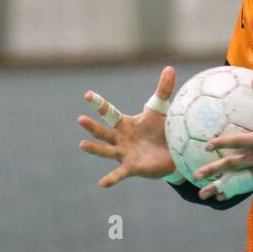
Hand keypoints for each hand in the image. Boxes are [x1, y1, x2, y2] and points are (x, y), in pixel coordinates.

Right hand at [78, 66, 178, 187]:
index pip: (109, 112)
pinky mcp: (131, 168)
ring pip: (106, 151)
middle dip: (92, 126)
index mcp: (124, 124)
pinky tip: (102, 183)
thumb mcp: (161, 110)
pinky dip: (111, 179)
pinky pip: (119, 174)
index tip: (87, 95)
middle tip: (81, 119)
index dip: (98, 103)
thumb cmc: (161, 130)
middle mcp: (119, 139)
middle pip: (103, 131)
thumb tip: (169, 67)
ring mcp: (123, 154)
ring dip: (94, 148)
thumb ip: (163, 90)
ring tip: (83, 145)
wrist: (171, 154)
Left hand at [192, 77, 252, 200]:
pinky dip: (233, 190)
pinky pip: (248, 186)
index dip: (222, 143)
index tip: (207, 145)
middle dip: (213, 170)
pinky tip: (221, 195)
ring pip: (238, 180)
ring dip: (220, 186)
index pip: (239, 142)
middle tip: (196, 174)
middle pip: (233, 165)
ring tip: (203, 193)